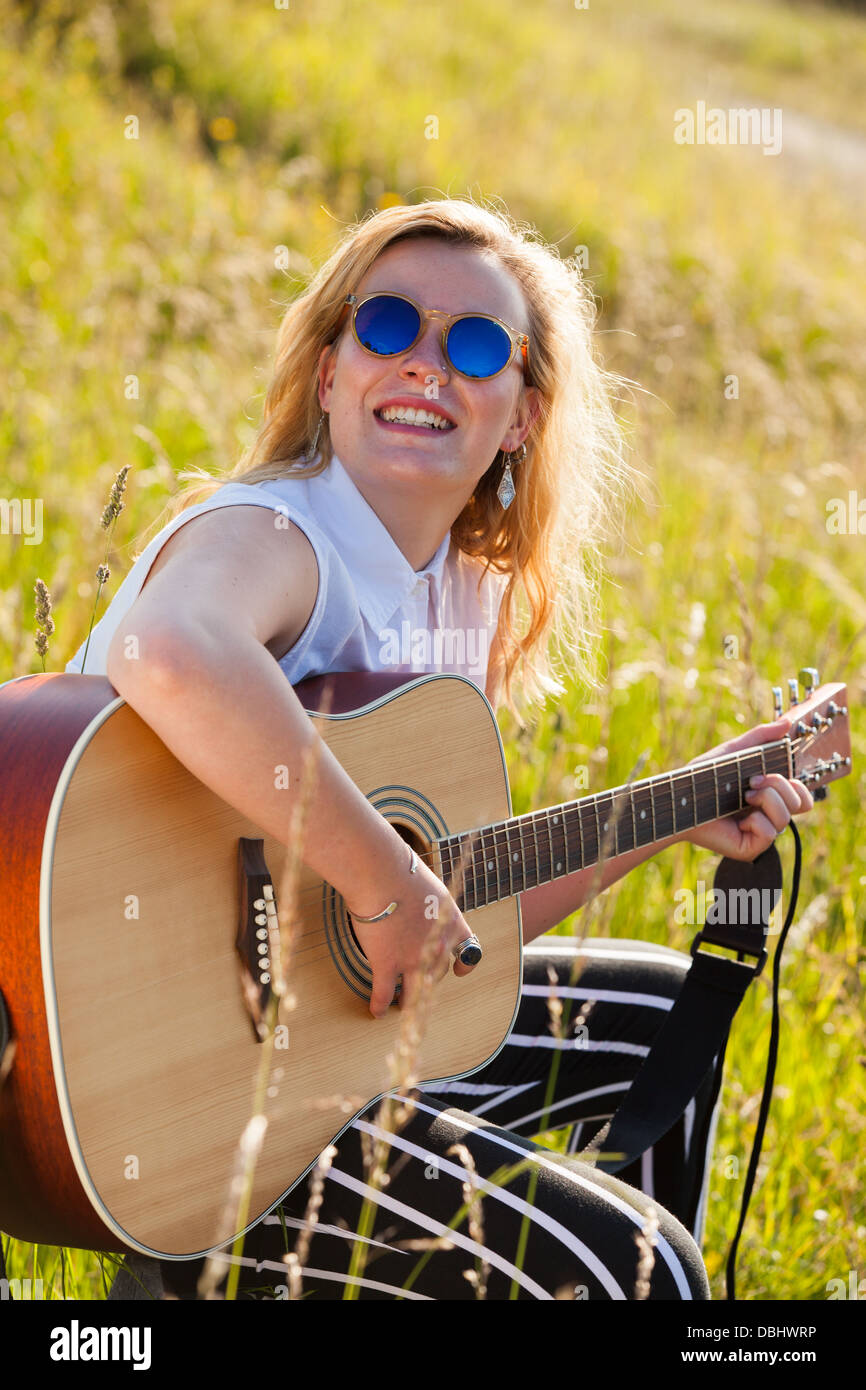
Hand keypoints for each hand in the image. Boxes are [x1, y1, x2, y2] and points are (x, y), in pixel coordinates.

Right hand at [347, 852, 476, 1018]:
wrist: (382, 875)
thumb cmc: (404, 872)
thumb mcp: (432, 887)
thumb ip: (433, 905)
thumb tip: (425, 905)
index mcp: (453, 925)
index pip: (469, 952)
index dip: (464, 965)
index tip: (459, 970)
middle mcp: (438, 948)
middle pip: (438, 974)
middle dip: (429, 980)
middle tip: (420, 985)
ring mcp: (413, 960)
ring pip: (415, 994)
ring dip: (408, 1003)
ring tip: (402, 1007)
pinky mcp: (387, 965)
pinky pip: (384, 994)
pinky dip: (380, 1005)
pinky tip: (376, 1011)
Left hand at [679, 717, 813, 859]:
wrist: (679, 798)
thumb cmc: (703, 777)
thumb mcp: (735, 751)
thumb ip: (761, 737)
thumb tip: (788, 722)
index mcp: (770, 796)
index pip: (803, 796)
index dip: (794, 783)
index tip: (762, 773)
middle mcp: (769, 816)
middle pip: (802, 804)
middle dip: (778, 787)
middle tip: (750, 784)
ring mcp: (761, 833)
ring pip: (787, 818)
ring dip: (766, 800)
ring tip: (743, 798)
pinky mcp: (751, 848)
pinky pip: (771, 834)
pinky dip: (756, 821)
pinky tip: (738, 821)